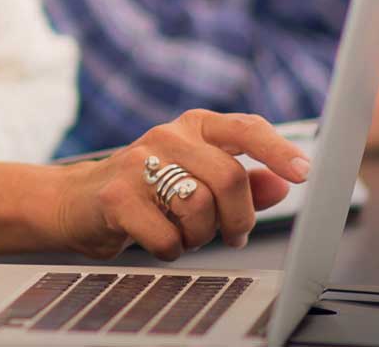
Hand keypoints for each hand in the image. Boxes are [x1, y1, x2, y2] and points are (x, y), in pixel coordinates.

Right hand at [54, 111, 309, 259]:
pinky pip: (167, 237)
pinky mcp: (116, 197)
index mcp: (194, 126)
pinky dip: (172, 250)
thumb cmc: (146, 192)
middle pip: (228, 178)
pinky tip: (159, 241)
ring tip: (185, 234)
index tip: (303, 173)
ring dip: (201, 236)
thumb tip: (281, 185)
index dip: (278, 150)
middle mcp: (167, 136)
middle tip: (232, 235)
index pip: (247, 128)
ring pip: (199, 208)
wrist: (75, 202)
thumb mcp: (197, 181)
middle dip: (239, 218)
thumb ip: (242, 183)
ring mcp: (138, 163)